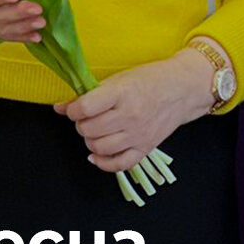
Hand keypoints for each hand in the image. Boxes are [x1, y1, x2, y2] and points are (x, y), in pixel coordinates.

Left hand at [54, 50, 214, 172]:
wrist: (183, 88)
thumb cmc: (151, 79)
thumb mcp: (120, 79)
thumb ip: (91, 93)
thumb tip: (60, 106)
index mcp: (122, 93)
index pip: (85, 108)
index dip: (73, 109)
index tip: (75, 107)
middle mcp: (130, 116)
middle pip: (89, 129)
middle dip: (82, 124)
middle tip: (88, 117)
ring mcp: (138, 135)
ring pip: (99, 148)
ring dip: (91, 140)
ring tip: (96, 130)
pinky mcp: (145, 148)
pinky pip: (118, 165)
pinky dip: (103, 162)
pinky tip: (97, 154)